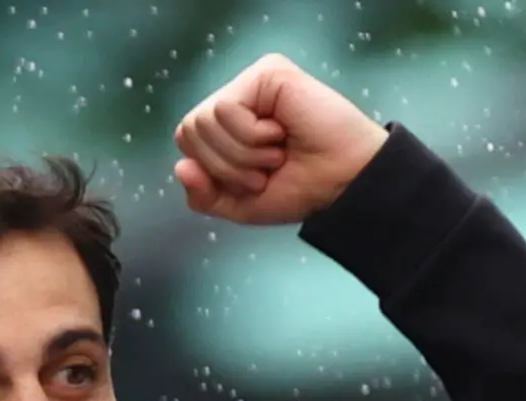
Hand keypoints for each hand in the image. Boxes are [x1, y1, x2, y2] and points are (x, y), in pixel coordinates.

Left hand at [172, 55, 388, 225]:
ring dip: (242, 154)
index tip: (254, 179)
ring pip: (204, 120)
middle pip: (188, 130)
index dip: (212, 171)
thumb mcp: (241, 204)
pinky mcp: (267, 72)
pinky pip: (225, 109)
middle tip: (267, 167)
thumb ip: (204, 195)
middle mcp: (238, 96)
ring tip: (276, 153)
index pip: (187, 141)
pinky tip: (281, 133)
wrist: (344, 184)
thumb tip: (181, 167)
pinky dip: (251, 136)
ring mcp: (252, 82)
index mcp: (229, 123)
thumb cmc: (302, 188)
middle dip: (226, 166)